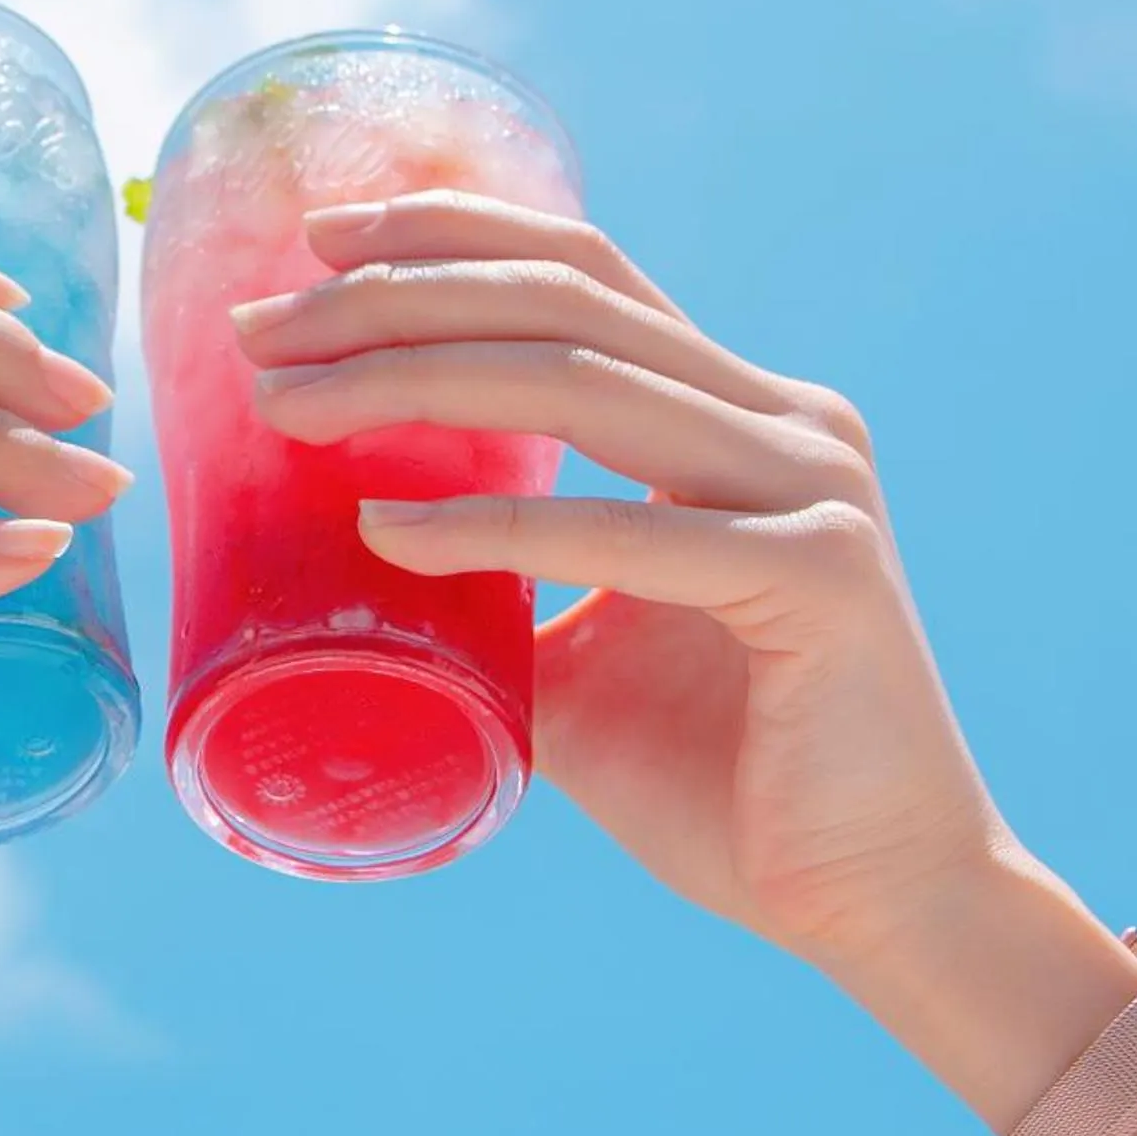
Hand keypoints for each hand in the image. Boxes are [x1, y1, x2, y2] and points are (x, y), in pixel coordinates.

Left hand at [236, 191, 1007, 961]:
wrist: (879, 904)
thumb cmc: (731, 783)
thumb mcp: (579, 662)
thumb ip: (498, 591)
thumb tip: (353, 561)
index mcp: (741, 413)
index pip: (584, 274)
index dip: (451, 231)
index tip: (315, 234)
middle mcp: (786, 421)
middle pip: (562, 302)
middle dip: (394, 295)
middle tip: (257, 330)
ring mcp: (812, 488)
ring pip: (580, 381)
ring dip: (413, 378)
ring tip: (287, 409)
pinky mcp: (818, 576)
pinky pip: (621, 531)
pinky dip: (490, 526)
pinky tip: (386, 529)